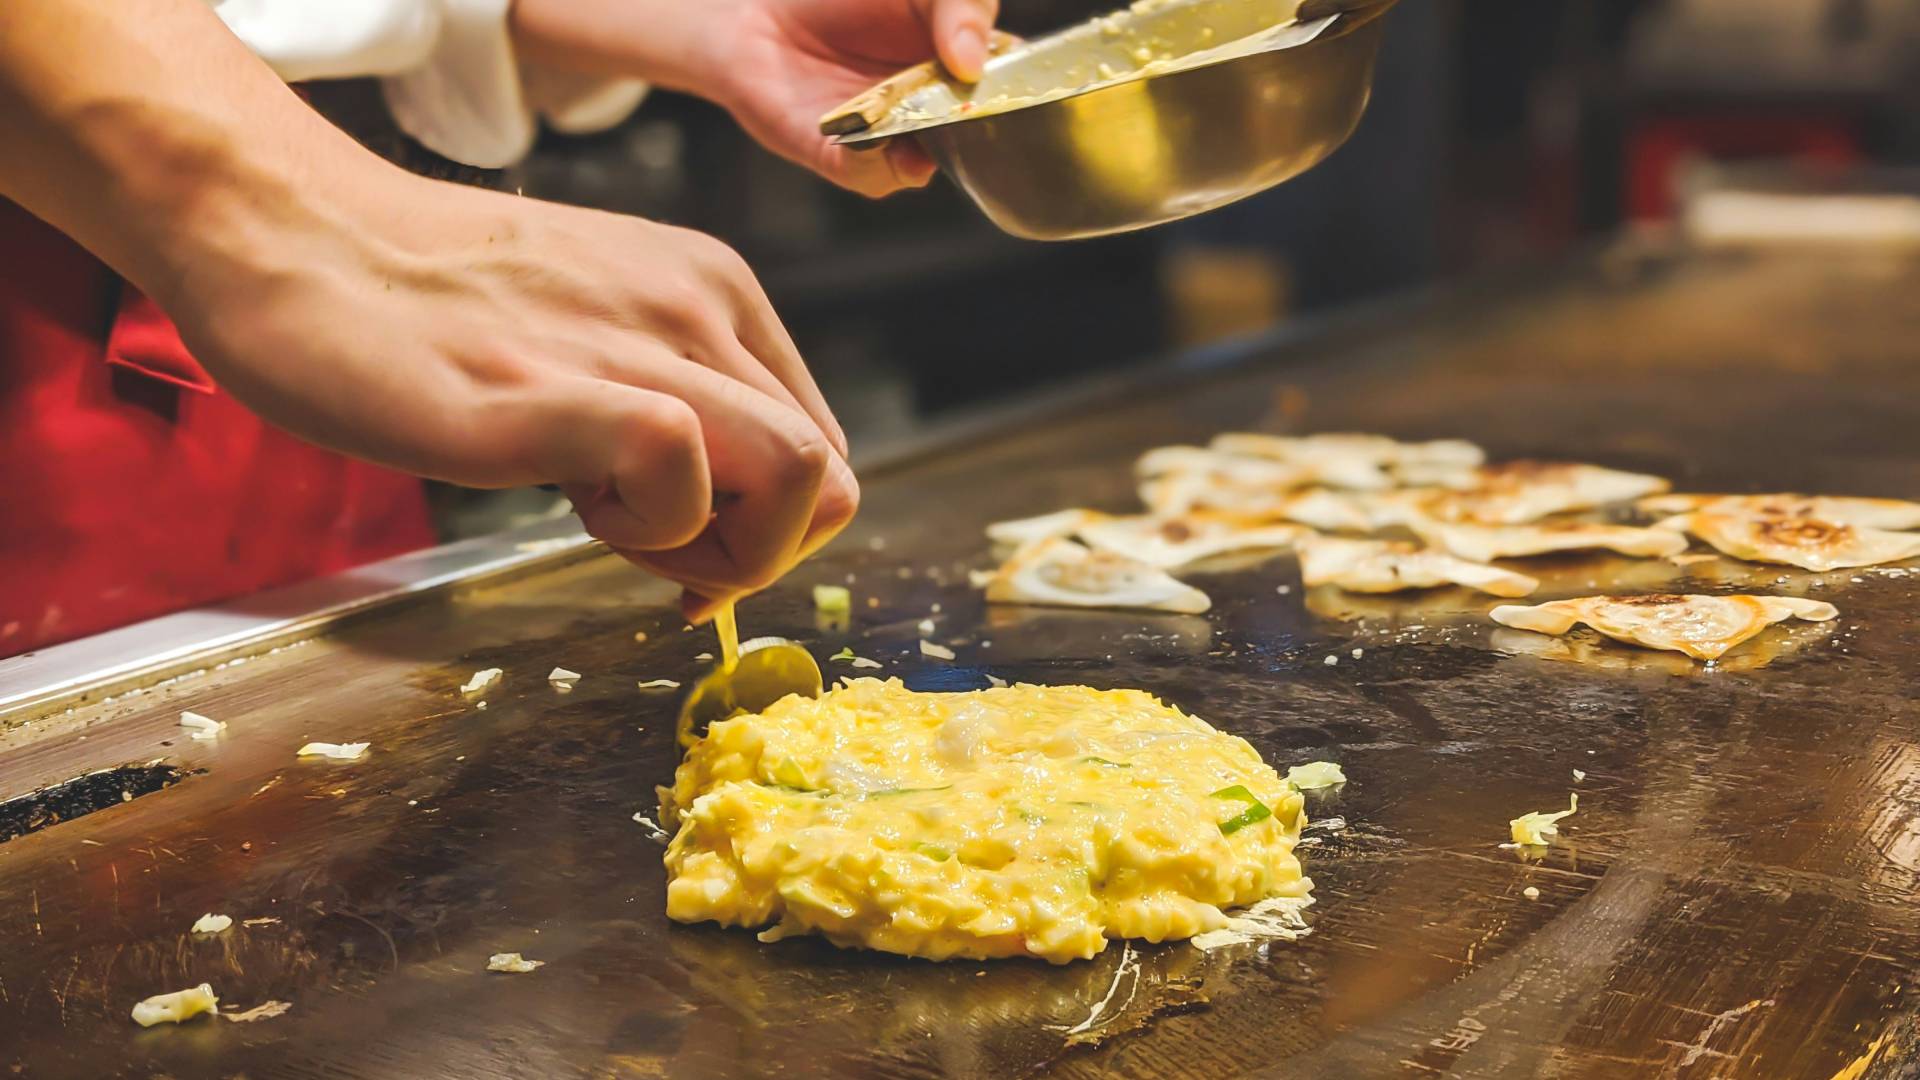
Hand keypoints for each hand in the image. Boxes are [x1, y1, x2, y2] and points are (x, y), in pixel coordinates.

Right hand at [168, 167, 856, 620]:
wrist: (292, 235)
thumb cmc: (426, 298)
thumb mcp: (593, 327)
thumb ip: (668, 400)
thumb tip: (714, 517)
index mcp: (714, 291)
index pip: (822, 449)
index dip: (773, 532)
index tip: (692, 558)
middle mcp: (698, 307)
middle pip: (827, 480)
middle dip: (758, 555)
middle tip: (659, 559)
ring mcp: (635, 344)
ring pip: (798, 476)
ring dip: (718, 550)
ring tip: (607, 522)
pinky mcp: (553, 391)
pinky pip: (678, 465)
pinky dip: (650, 530)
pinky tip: (569, 507)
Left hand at [716, 0, 1000, 196]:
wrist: (759, 11)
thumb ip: (962, 5)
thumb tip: (971, 62)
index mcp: (964, 63)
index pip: (1016, 85)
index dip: (1028, 91)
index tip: (1032, 86)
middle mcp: (934, 109)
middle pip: (978, 135)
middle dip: (983, 130)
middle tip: (981, 112)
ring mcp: (891, 137)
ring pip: (929, 162)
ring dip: (931, 149)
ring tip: (925, 124)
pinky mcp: (843, 156)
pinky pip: (872, 173)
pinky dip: (877, 158)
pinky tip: (876, 134)